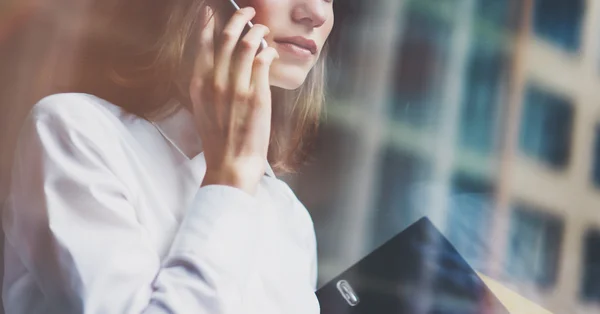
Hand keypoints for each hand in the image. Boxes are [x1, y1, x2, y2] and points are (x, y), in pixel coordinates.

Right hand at [190, 6, 278, 194]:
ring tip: (263, 29)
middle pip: (227, 38)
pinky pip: (263, 62)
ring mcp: (236, 88)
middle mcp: (215, 82)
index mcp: (199, 84)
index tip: (212, 11)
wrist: (230, 164)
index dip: (208, 23)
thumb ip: (210, 85)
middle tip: (248, 11)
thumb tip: (222, 65)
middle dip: (239, 18)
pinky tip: (271, 52)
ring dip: (257, 31)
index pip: (203, 44)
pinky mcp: (256, 96)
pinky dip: (268, 52)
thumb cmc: (219, 140)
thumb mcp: (204, 109)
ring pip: (247, 45)